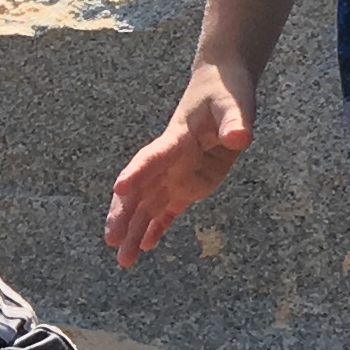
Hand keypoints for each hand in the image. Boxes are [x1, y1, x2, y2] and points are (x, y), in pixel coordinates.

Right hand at [102, 63, 253, 266]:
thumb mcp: (234, 103)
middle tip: (110, 239)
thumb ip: (235, 121)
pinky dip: (156, 227)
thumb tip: (240, 137)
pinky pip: (167, 209)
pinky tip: (144, 247)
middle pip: (140, 189)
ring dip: (134, 231)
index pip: (154, 157)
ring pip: (148, 206)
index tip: (120, 188)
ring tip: (123, 260)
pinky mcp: (188, 185)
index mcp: (177, 138)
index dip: (137, 172)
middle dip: (124, 213)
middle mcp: (170, 161)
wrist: (220, 89)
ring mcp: (176, 174)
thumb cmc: (225, 93)